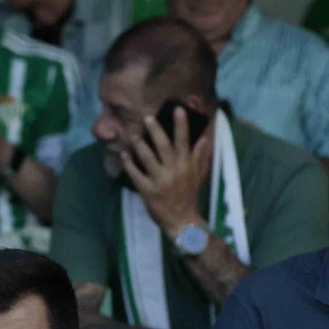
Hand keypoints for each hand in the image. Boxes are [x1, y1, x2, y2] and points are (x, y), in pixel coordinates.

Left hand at [123, 106, 213, 237]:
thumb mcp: (197, 174)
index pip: (184, 141)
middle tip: (147, 117)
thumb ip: (199, 155)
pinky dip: (129, 164)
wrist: (182, 220)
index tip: (177, 109)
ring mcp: (160, 181)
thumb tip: (204, 138)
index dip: (181, 124)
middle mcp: (173, 171)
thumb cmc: (189, 195)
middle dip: (156, 130)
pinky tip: (124, 155)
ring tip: (133, 135)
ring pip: (148, 159)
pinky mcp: (148, 191)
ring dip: (140, 145)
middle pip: (164, 146)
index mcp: (186, 165)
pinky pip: (136, 175)